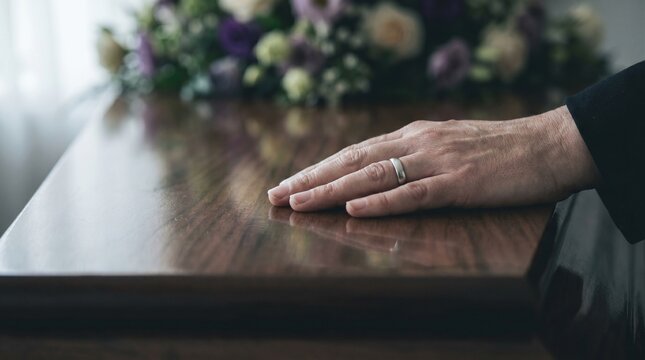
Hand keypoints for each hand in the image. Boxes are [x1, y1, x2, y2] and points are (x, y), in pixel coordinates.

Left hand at [267, 106, 599, 216]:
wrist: (550, 144)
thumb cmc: (501, 150)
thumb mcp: (449, 143)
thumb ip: (416, 154)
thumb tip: (383, 169)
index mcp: (414, 135)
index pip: (355, 152)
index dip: (319, 168)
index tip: (290, 183)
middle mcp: (418, 143)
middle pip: (353, 162)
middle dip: (311, 179)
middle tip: (276, 195)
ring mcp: (437, 161)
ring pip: (373, 176)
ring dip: (332, 191)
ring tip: (299, 203)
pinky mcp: (460, 182)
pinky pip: (413, 193)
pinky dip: (381, 202)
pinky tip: (353, 210)